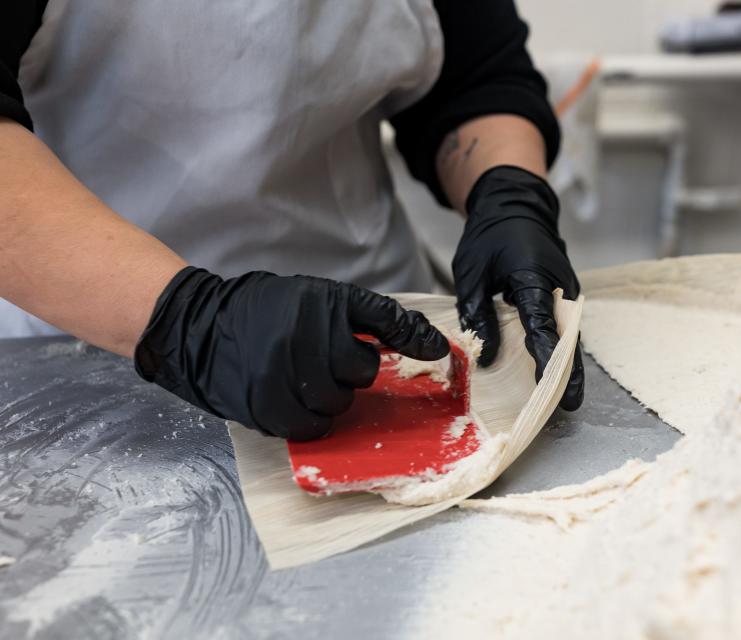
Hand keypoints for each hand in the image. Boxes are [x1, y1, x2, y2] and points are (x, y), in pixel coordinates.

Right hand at [134, 269, 449, 439]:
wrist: (199, 327)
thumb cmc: (264, 311)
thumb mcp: (313, 298)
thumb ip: (362, 317)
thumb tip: (424, 343)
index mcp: (324, 301)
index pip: (384, 318)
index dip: (415, 337)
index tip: (439, 351)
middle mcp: (307, 331)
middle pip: (360, 371)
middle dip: (350, 372)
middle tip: (326, 362)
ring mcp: (285, 369)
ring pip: (338, 402)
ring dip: (330, 398)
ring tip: (305, 380)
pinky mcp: (266, 403)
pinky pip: (311, 425)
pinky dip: (311, 420)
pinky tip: (295, 401)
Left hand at [453, 166, 583, 410]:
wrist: (515, 206)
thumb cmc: (490, 235)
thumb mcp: (471, 272)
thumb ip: (478, 313)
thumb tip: (487, 358)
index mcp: (534, 277)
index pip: (542, 324)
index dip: (546, 358)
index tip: (550, 387)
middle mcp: (558, 287)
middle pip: (566, 335)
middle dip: (568, 372)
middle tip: (568, 404)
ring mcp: (565, 292)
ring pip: (569, 335)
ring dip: (567, 365)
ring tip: (565, 399)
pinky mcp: (563, 297)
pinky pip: (564, 328)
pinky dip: (560, 351)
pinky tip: (554, 375)